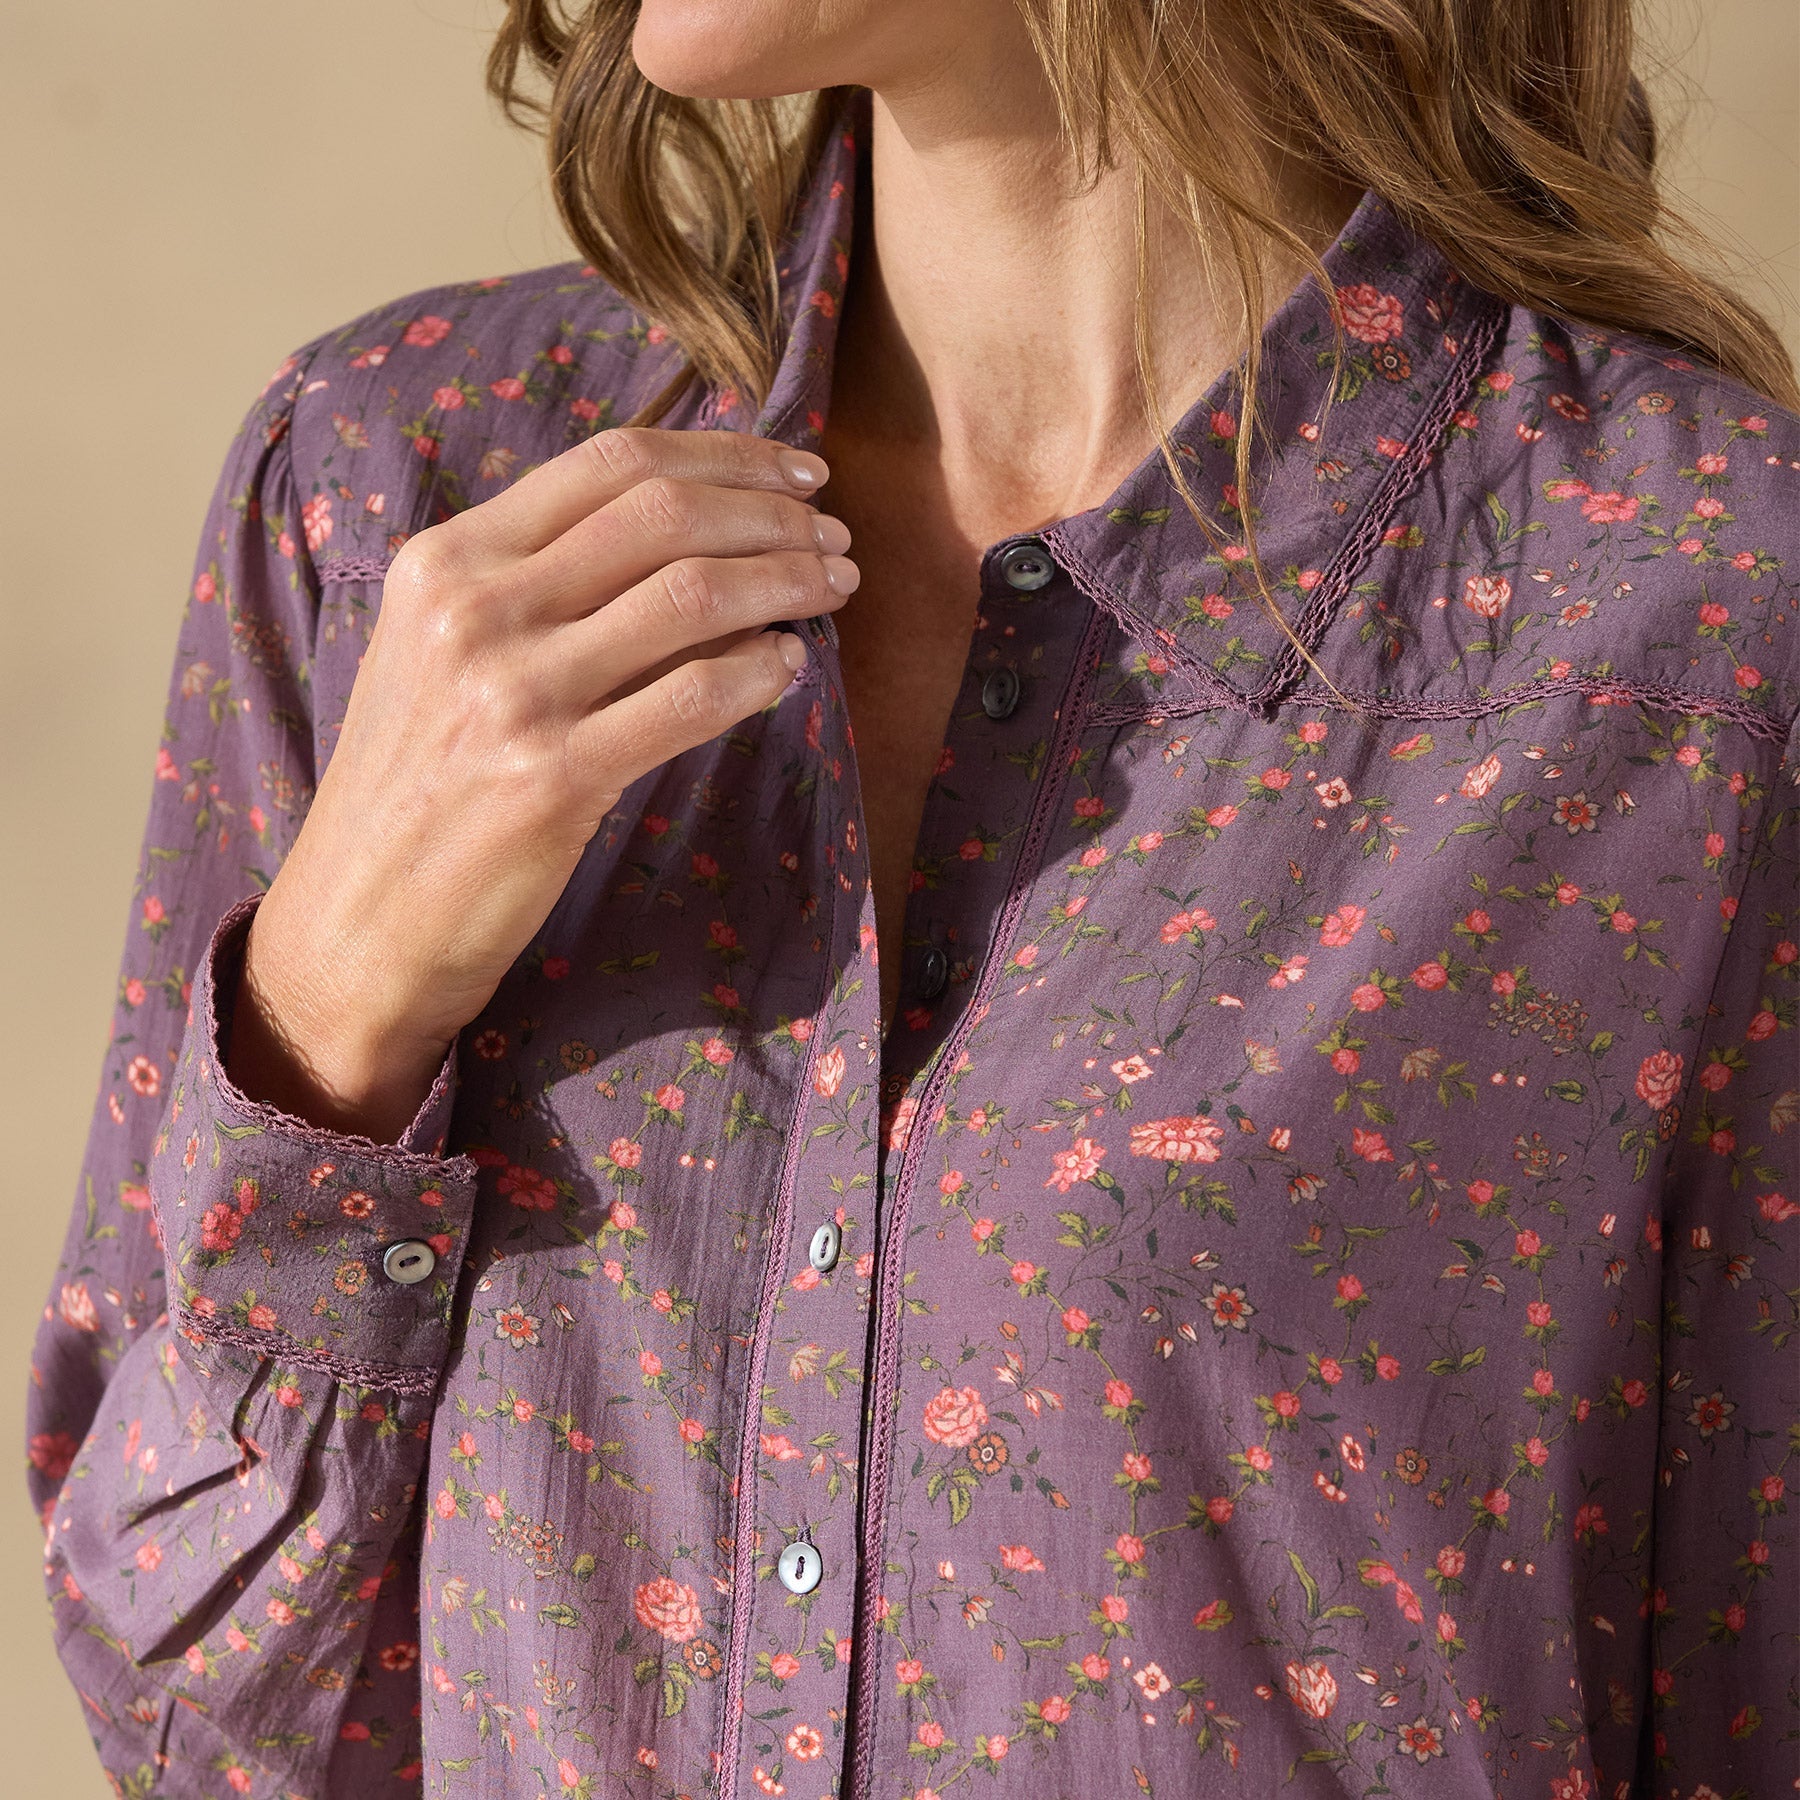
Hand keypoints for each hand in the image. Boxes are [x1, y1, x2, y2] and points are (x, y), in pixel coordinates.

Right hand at [224, 427, 855, 1142]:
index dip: (725, 455)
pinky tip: (790, 669)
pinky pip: (693, 697)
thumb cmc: (416, 786)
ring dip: (786, 581)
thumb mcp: (442, 654)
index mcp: (446, 559)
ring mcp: (511, 691)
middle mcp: (473, 607)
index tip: (797, 473)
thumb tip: (692, 539)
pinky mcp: (552, 777)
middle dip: (772, 515)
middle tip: (836, 537)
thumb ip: (538, 588)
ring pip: (691, 594)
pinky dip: (760, 671)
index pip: (612, 463)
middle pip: (663, 512)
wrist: (354, 919)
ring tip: (834, 589)